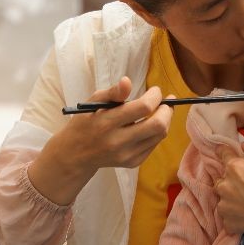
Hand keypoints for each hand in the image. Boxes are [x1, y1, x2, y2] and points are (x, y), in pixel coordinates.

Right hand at [29, 77, 172, 204]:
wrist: (76, 154)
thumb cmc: (86, 121)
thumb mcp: (94, 102)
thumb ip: (113, 92)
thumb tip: (127, 81)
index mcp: (107, 122)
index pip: (143, 108)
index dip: (155, 96)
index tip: (155, 91)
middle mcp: (118, 141)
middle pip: (158, 126)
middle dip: (167, 110)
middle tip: (165, 102)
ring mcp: (127, 155)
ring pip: (160, 136)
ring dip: (164, 120)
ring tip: (159, 111)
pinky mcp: (132, 163)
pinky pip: (154, 145)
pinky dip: (156, 133)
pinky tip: (149, 126)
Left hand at [213, 138, 243, 236]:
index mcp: (233, 167)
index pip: (222, 153)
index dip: (227, 153)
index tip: (230, 155)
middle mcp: (224, 186)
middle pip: (222, 179)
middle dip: (232, 180)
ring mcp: (225, 207)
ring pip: (223, 199)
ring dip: (232, 199)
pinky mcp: (229, 223)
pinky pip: (228, 218)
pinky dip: (235, 216)